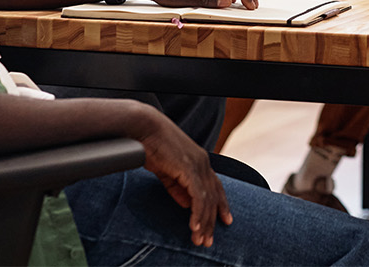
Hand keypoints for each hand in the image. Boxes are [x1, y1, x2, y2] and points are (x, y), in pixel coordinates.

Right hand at [135, 111, 231, 246]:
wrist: (144, 128)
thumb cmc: (152, 146)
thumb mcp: (167, 171)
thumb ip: (177, 187)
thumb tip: (186, 204)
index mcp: (200, 161)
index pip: (216, 186)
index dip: (221, 204)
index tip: (225, 220)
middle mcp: (203, 163)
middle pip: (214, 196)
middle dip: (213, 220)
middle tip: (208, 240)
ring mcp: (199, 165)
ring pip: (207, 199)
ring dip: (204, 222)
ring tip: (200, 238)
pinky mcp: (190, 168)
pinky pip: (198, 196)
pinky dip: (197, 213)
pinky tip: (194, 226)